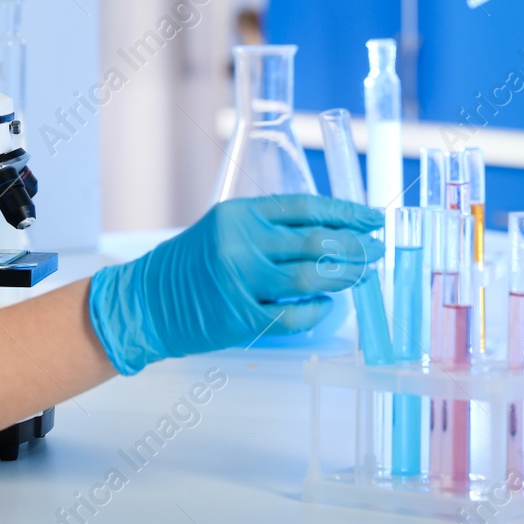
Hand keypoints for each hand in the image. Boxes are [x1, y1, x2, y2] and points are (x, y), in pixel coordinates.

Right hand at [87, 195, 383, 375]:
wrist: (147, 302)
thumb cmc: (190, 266)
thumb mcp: (225, 230)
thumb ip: (269, 229)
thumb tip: (332, 233)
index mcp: (239, 214)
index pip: (306, 207)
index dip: (345, 213)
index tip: (373, 219)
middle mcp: (241, 243)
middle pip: (316, 241)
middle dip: (356, 247)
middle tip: (377, 250)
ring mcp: (242, 281)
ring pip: (312, 277)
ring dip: (345, 277)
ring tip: (362, 275)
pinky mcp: (242, 316)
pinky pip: (295, 314)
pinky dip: (318, 310)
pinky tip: (327, 305)